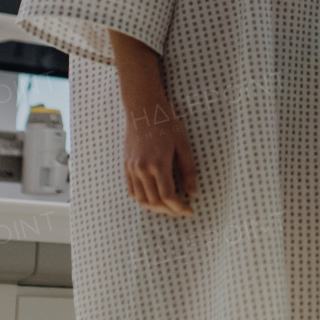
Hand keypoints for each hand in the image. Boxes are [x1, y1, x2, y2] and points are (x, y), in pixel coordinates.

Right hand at [122, 96, 197, 216]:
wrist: (143, 109)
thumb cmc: (167, 123)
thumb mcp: (183, 144)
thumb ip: (188, 170)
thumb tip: (192, 192)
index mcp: (158, 163)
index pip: (167, 196)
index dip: (179, 207)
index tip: (190, 210)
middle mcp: (142, 168)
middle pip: (154, 201)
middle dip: (169, 211)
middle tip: (182, 210)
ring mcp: (131, 168)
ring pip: (141, 199)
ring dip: (156, 208)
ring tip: (170, 207)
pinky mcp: (126, 166)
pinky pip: (132, 191)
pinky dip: (143, 199)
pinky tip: (155, 199)